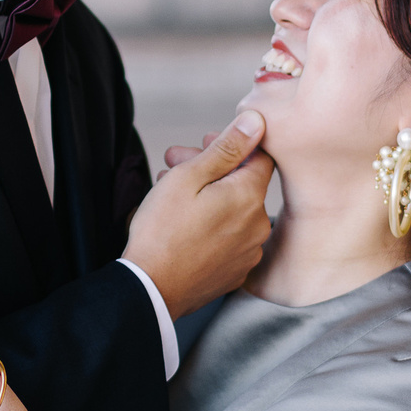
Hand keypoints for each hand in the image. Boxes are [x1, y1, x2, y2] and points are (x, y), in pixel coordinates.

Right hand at [124, 109, 272, 319]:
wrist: (150, 288)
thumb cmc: (163, 231)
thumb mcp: (188, 176)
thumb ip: (226, 148)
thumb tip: (257, 122)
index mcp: (250, 197)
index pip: (260, 158)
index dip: (234, 145)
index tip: (205, 142)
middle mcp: (259, 225)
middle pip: (243, 185)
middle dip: (212, 169)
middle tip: (174, 162)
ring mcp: (248, 252)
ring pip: (234, 211)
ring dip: (209, 197)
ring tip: (170, 191)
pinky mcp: (235, 271)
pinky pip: (229, 238)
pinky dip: (212, 225)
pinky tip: (184, 222)